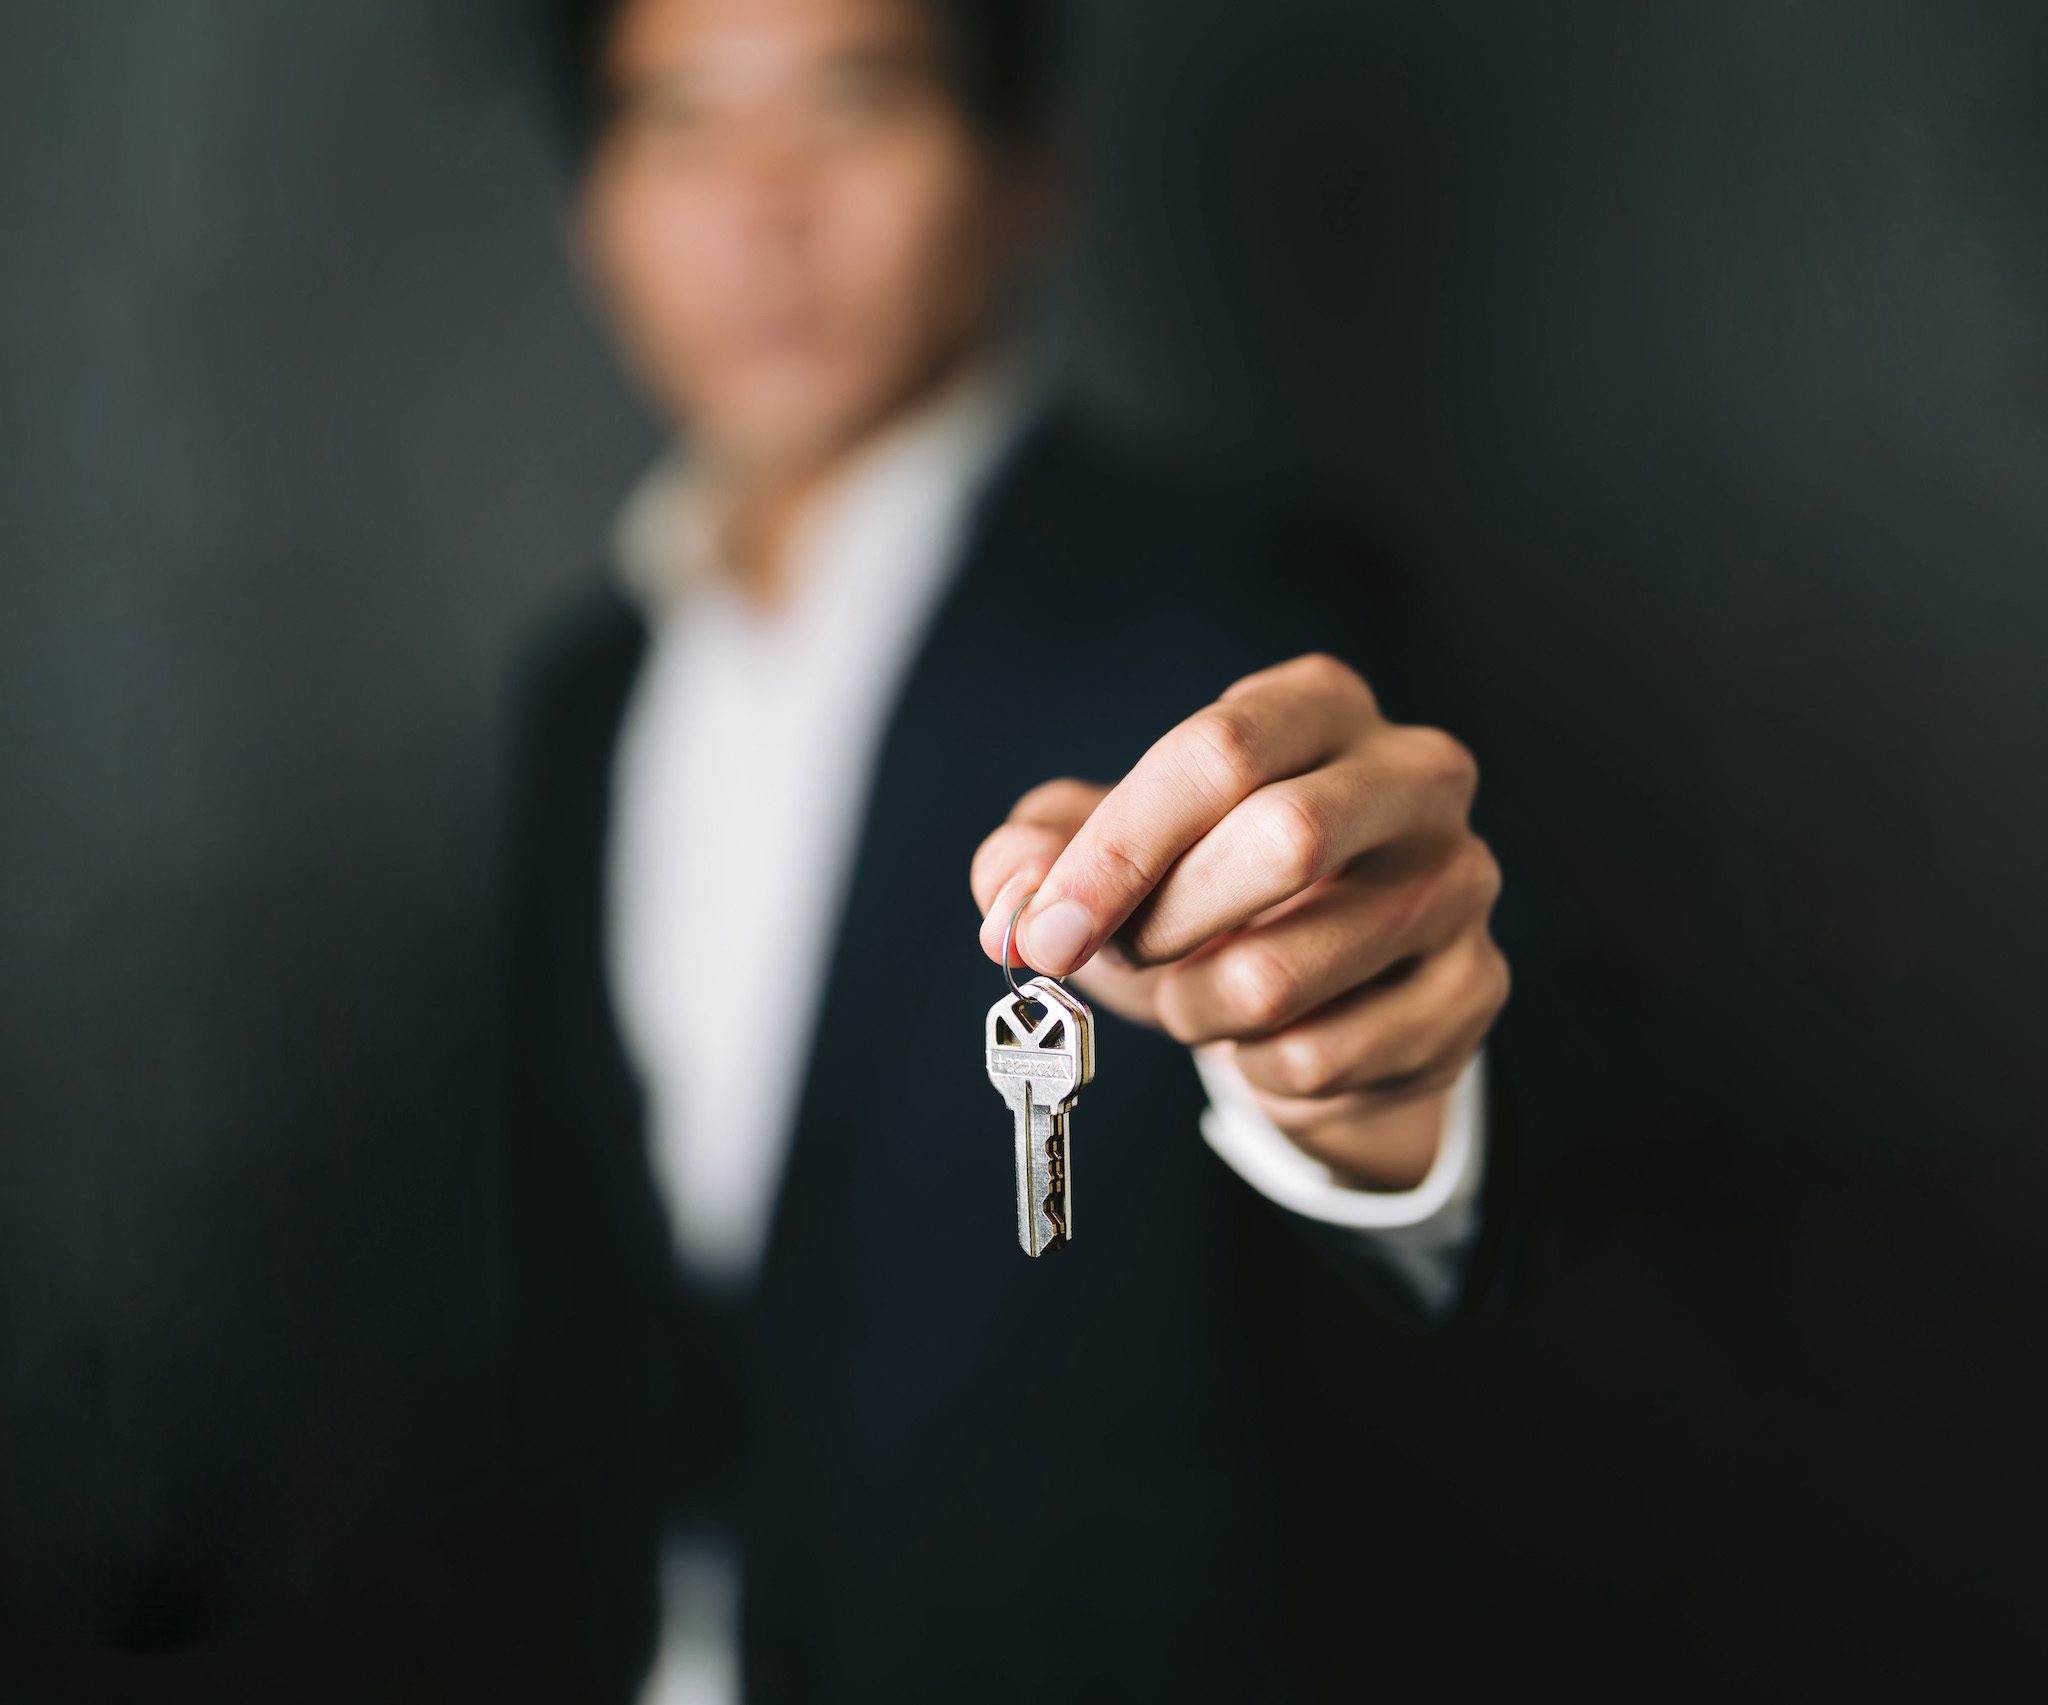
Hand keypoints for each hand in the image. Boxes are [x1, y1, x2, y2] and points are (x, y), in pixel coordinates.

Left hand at [970, 652, 1508, 1189]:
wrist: (1326, 980)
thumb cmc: (1201, 887)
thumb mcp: (1105, 850)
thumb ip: (1034, 858)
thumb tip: (1010, 910)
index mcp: (1319, 705)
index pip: (1221, 752)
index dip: (1118, 848)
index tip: (1047, 931)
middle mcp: (1415, 775)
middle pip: (1286, 839)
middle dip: (1166, 922)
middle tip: (1125, 957)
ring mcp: (1461, 882)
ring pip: (1287, 974)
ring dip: (1197, 1010)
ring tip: (1196, 995)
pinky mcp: (1474, 989)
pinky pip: (1322, 1060)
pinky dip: (1255, 1070)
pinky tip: (1267, 1038)